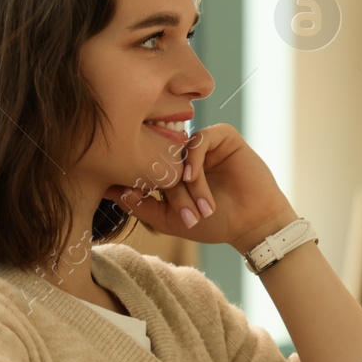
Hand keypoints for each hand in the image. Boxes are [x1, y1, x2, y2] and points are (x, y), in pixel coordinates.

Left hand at [107, 123, 296, 248]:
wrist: (252, 224)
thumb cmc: (215, 224)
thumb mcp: (170, 219)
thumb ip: (141, 206)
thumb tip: (110, 190)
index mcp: (173, 170)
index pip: (146, 163)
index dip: (136, 176)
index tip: (125, 189)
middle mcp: (186, 154)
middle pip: (161, 155)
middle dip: (165, 183)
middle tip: (174, 207)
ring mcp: (204, 145)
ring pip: (180, 148)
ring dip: (182, 175)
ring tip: (191, 198)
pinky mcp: (224, 137)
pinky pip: (200, 138)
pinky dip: (193, 157)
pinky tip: (193, 176)